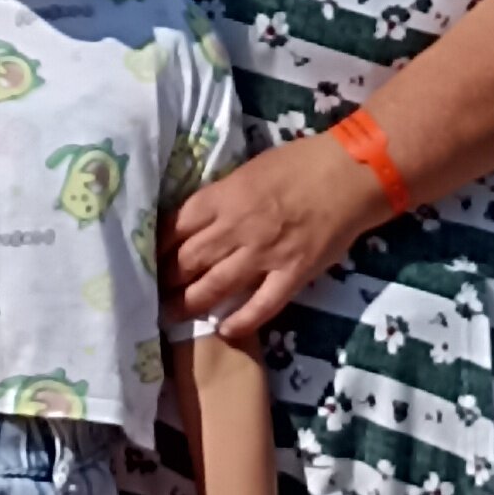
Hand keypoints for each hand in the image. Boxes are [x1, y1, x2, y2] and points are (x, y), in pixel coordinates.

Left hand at [165, 136, 370, 341]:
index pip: (176, 226)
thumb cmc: (301, 163)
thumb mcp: (250, 169)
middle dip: (164, 280)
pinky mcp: (292, 274)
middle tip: (147, 294)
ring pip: (216, 286)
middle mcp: (238, 228)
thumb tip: (198, 218)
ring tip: (170, 316)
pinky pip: (262, 305)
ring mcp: (265, 254)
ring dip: (189, 304)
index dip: (155, 246)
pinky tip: (224, 332)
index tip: (142, 259)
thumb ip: (222, 196)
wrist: (351, 173)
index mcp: (225, 197)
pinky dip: (241, 321)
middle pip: (189, 260)